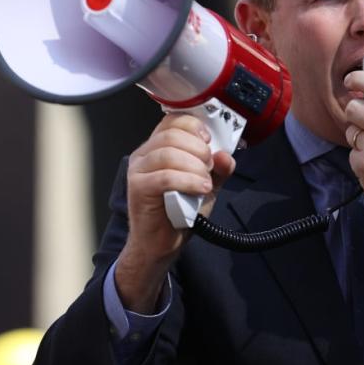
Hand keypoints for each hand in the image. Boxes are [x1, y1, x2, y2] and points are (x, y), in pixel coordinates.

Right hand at [115, 113, 235, 312]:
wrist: (162, 243)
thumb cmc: (180, 211)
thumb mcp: (206, 184)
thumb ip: (218, 169)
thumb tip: (226, 155)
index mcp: (158, 147)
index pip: (172, 121)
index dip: (194, 126)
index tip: (209, 140)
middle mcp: (145, 154)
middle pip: (171, 135)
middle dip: (198, 148)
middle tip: (210, 166)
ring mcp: (138, 170)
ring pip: (168, 153)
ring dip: (195, 166)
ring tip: (206, 182)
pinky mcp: (138, 188)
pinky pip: (165, 176)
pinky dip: (188, 181)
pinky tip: (202, 189)